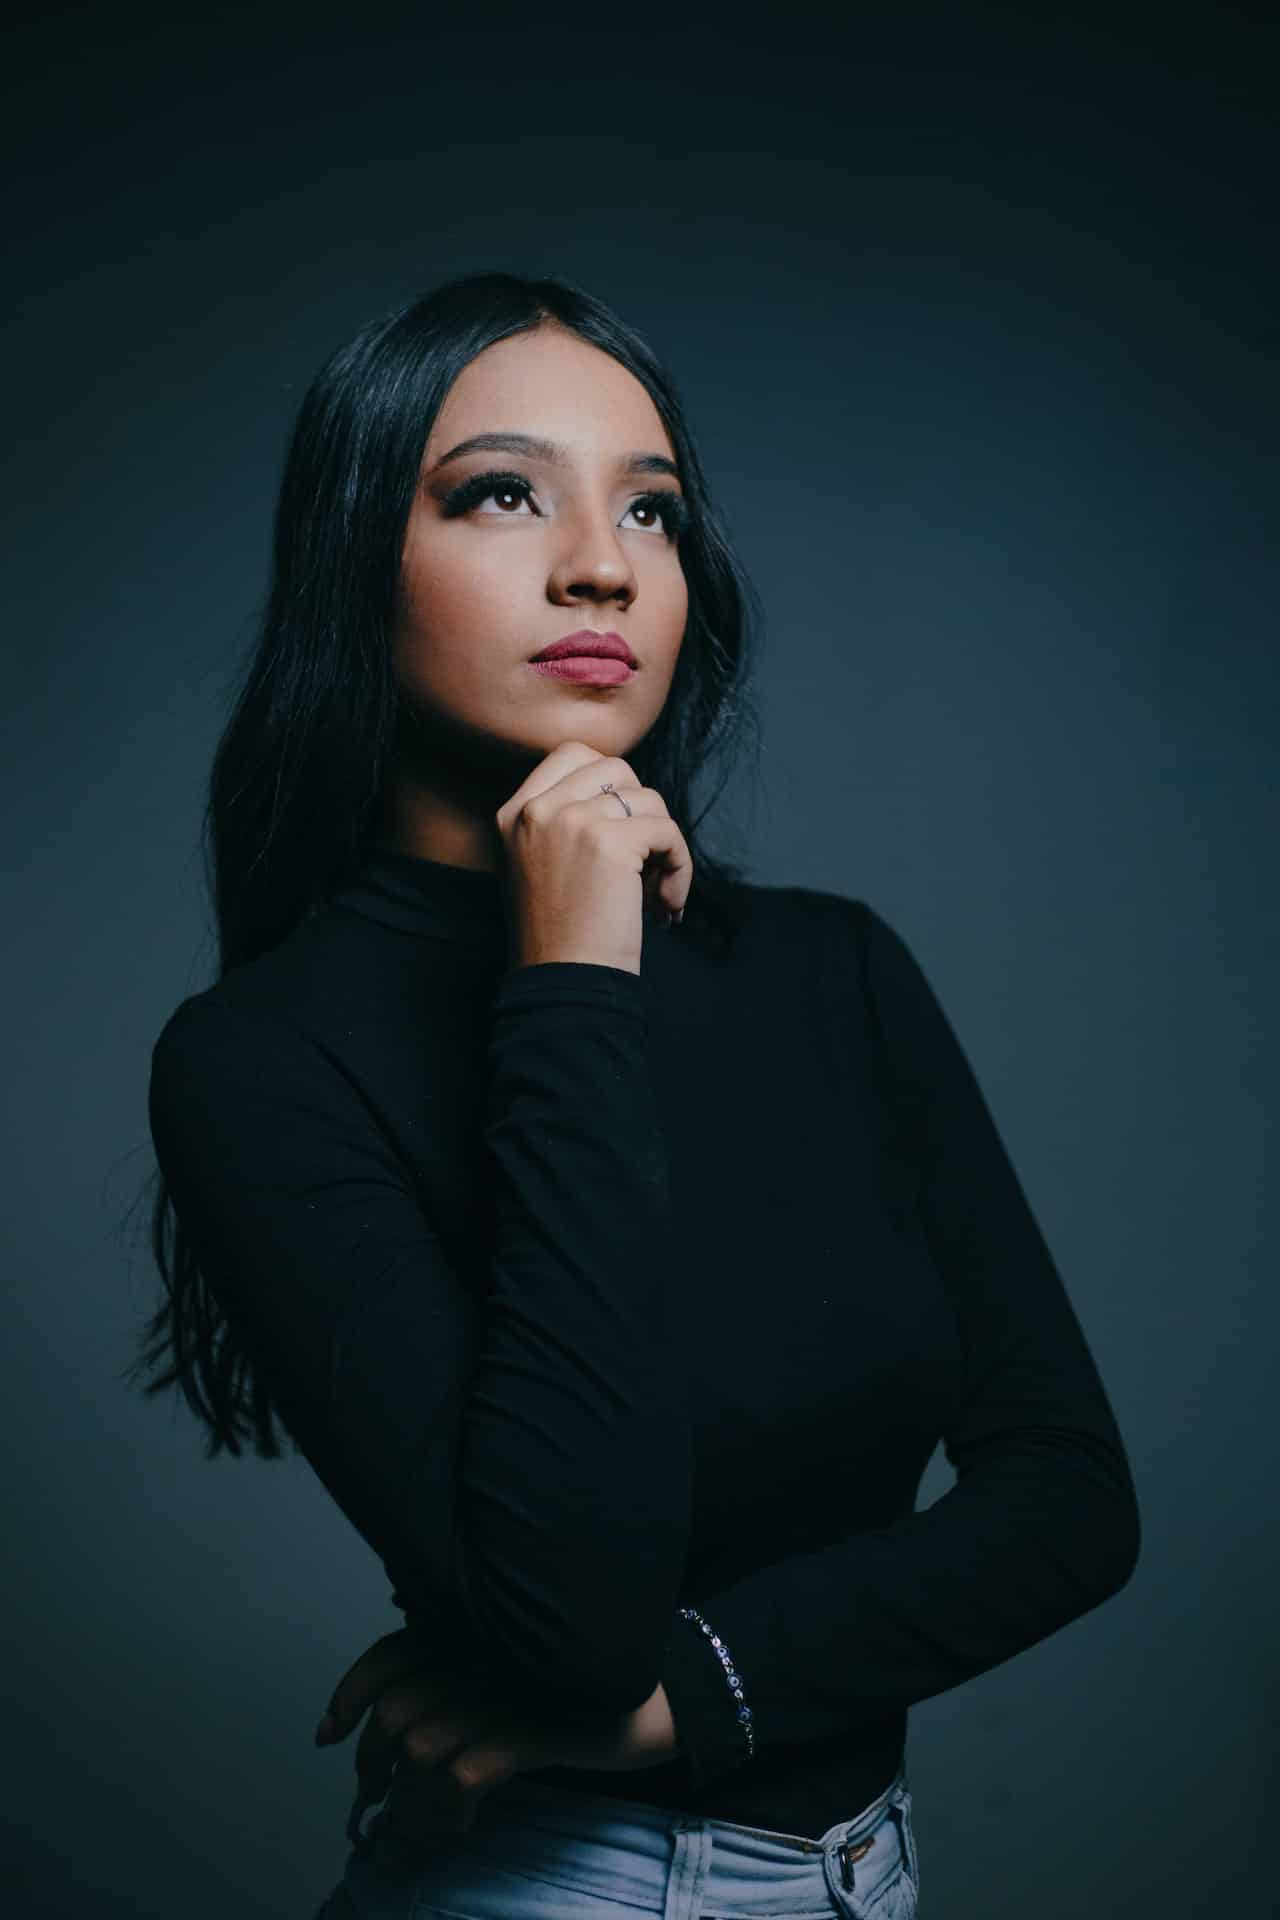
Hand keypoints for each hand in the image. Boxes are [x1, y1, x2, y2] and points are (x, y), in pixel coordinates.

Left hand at [315, 1627, 682, 1854]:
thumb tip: (387, 1732)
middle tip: (379, 1799)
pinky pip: (464, 1773)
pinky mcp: (536, 1728)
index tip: (327, 1735)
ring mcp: (508, 1691)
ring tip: (426, 1822)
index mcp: (471, 1632)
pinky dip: (450, 1808)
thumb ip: (455, 1684)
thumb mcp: (506, 1677)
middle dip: (372, 1766)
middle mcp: (483, 1653)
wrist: (654, 1703)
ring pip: (420, 1749)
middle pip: (394, 1712)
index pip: (388, 1656)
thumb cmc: (571, 1695)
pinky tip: (466, 1821)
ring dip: (411, 1800)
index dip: (348, 1695)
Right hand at [495, 739, 693, 975]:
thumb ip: (564, 822)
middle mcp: (537, 809)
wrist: (562, 984)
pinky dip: (679, 868)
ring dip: (663, 846)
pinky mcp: (609, 842)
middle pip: (617, 769)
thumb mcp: (538, 866)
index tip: (622, 832)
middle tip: (641, 864)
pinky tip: (665, 906)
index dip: (611, 784)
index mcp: (514, 812)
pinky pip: (668, 831)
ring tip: (653, 893)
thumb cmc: (559, 938)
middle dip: (640, 812)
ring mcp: (571, 821)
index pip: (574, 754)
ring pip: (648, 800)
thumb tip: (626, 794)